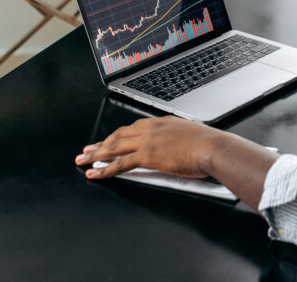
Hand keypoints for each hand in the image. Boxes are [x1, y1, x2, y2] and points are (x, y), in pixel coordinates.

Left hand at [75, 116, 224, 179]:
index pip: (135, 127)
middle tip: (87, 149)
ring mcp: (148, 141)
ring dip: (96, 154)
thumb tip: (180, 150)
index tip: (110, 139)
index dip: (119, 134)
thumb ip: (181, 141)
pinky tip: (95, 174)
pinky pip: (120, 163)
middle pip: (119, 134)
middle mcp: (153, 128)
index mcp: (164, 122)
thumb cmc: (210, 145)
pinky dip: (105, 169)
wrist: (213, 148)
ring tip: (82, 161)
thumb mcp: (193, 137)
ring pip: (115, 147)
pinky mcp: (147, 155)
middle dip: (101, 143)